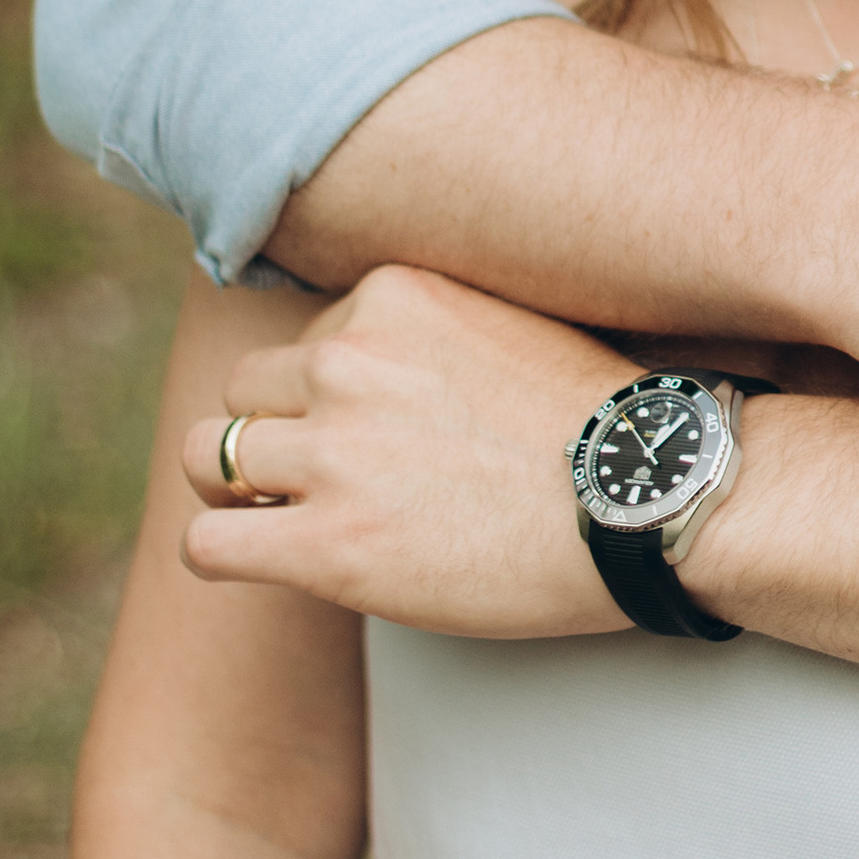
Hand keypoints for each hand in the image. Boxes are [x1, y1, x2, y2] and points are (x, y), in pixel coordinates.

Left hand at [181, 267, 635, 632]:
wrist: (651, 501)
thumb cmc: (599, 429)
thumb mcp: (506, 325)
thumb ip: (426, 331)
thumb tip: (377, 361)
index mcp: (390, 297)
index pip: (307, 339)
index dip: (331, 396)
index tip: (379, 434)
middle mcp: (348, 359)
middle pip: (246, 389)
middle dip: (277, 435)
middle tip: (326, 481)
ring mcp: (333, 452)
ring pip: (208, 457)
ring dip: (243, 492)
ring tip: (293, 521)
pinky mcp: (328, 544)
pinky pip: (207, 542)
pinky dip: (226, 551)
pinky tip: (268, 561)